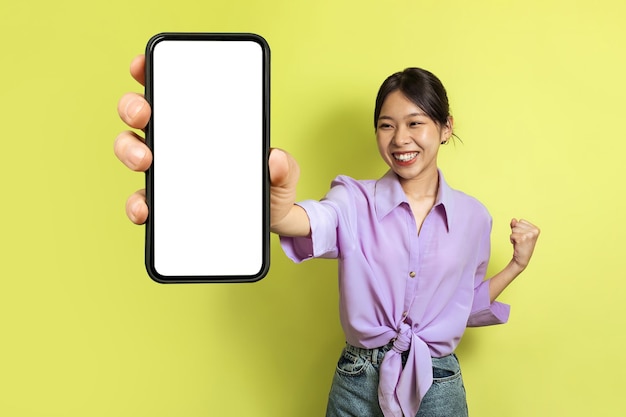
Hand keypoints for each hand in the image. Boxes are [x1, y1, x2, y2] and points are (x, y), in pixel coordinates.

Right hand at [114, 55, 302, 229]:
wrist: (269, 223)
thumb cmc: (270, 187)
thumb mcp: (283, 175)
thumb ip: (285, 168)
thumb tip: (276, 158)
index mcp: (203, 124)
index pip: (172, 90)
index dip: (152, 71)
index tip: (143, 64)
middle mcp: (178, 142)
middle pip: (141, 115)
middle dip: (133, 107)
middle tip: (144, 115)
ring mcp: (167, 171)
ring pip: (132, 151)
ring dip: (130, 150)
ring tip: (145, 162)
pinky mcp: (164, 204)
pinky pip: (142, 200)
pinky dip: (137, 203)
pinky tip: (145, 209)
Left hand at [509, 218, 539, 269]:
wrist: (522, 258)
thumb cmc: (522, 245)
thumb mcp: (520, 233)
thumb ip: (516, 225)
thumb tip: (513, 219)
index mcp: (536, 229)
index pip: (521, 221)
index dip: (519, 228)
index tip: (523, 236)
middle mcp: (534, 231)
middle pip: (516, 224)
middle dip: (516, 232)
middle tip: (520, 240)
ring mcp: (528, 235)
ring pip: (513, 229)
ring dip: (513, 236)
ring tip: (519, 242)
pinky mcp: (522, 239)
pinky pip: (511, 235)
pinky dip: (511, 240)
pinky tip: (517, 244)